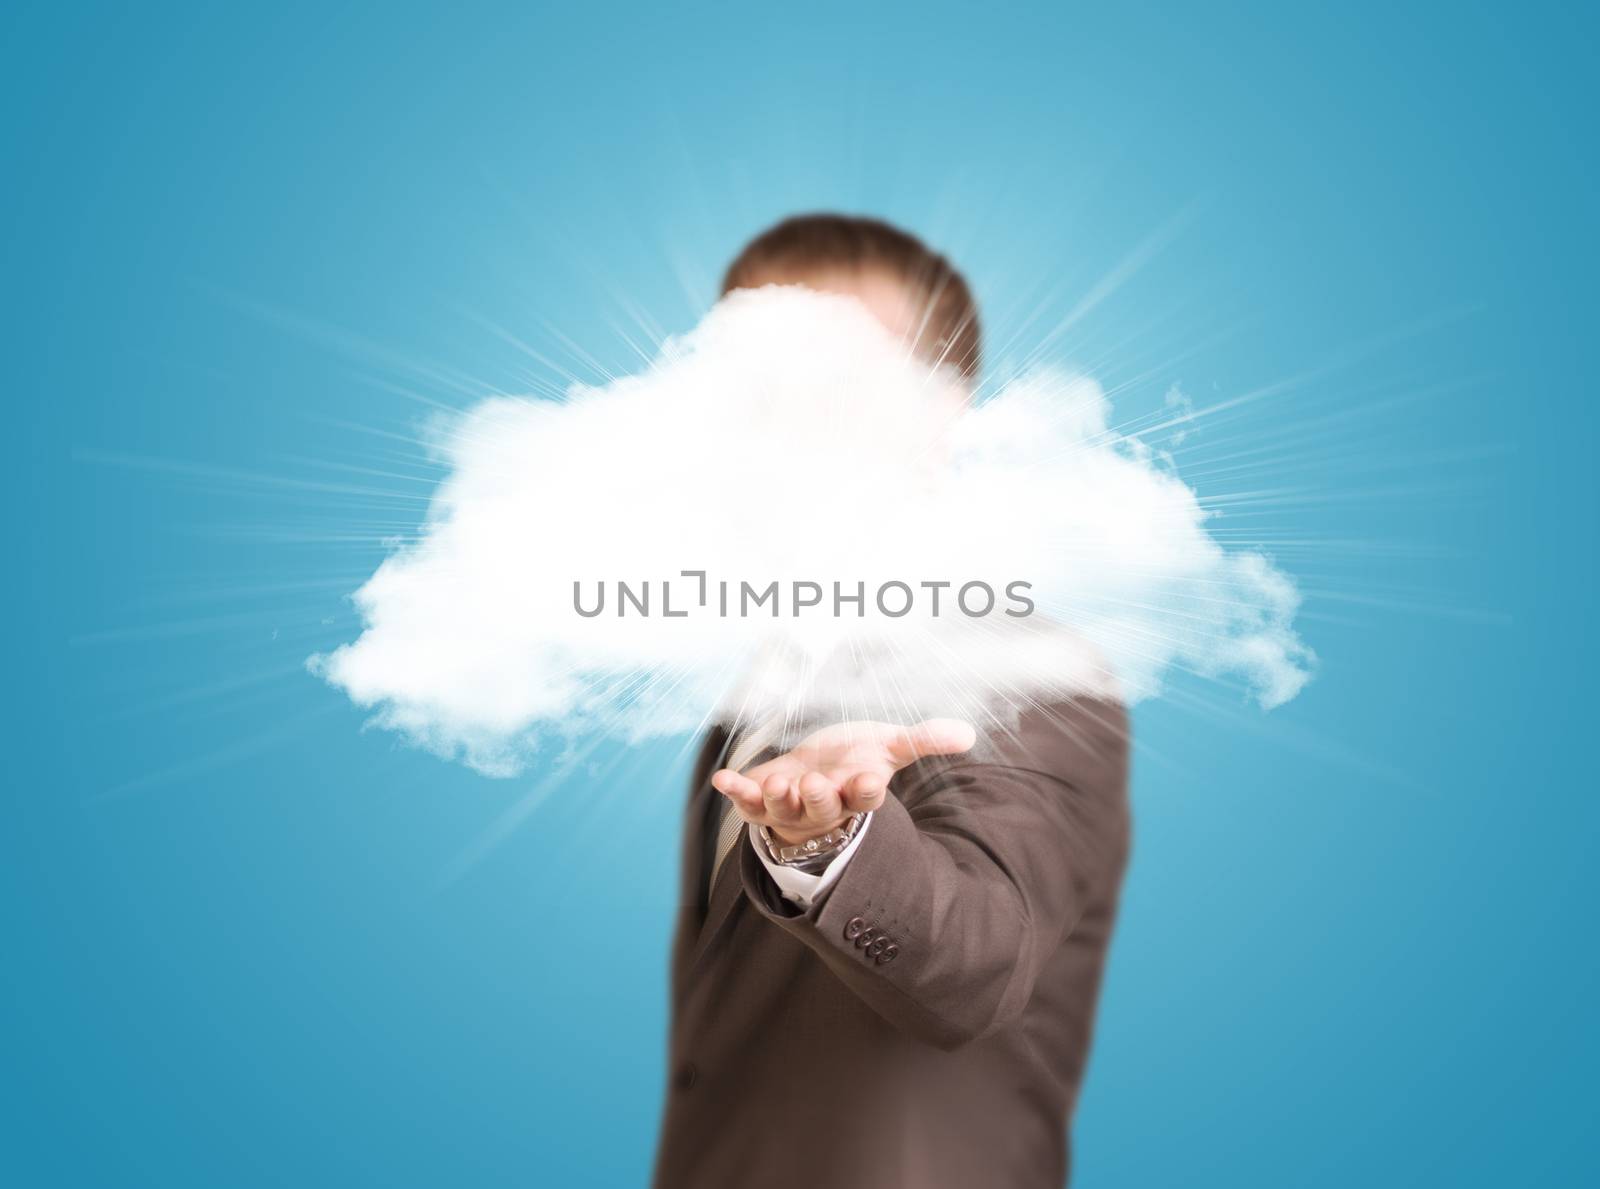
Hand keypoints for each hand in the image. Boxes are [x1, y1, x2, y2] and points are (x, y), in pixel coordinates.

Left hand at [711, 719, 976, 845]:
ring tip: (778, 784)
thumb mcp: (889, 746)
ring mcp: (791, 808)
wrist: (817, 774)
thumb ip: (923, 739)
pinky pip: (747, 802)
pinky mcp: (761, 801)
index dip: (867, 790)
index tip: (870, 779)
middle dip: (817, 798)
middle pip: (823, 808)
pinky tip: (721, 777)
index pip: (866, 798)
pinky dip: (735, 791)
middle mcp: (825, 807)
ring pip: (785, 810)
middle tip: (813, 785)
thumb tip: (968, 733)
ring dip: (780, 799)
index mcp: (858, 794)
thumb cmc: (855, 759)